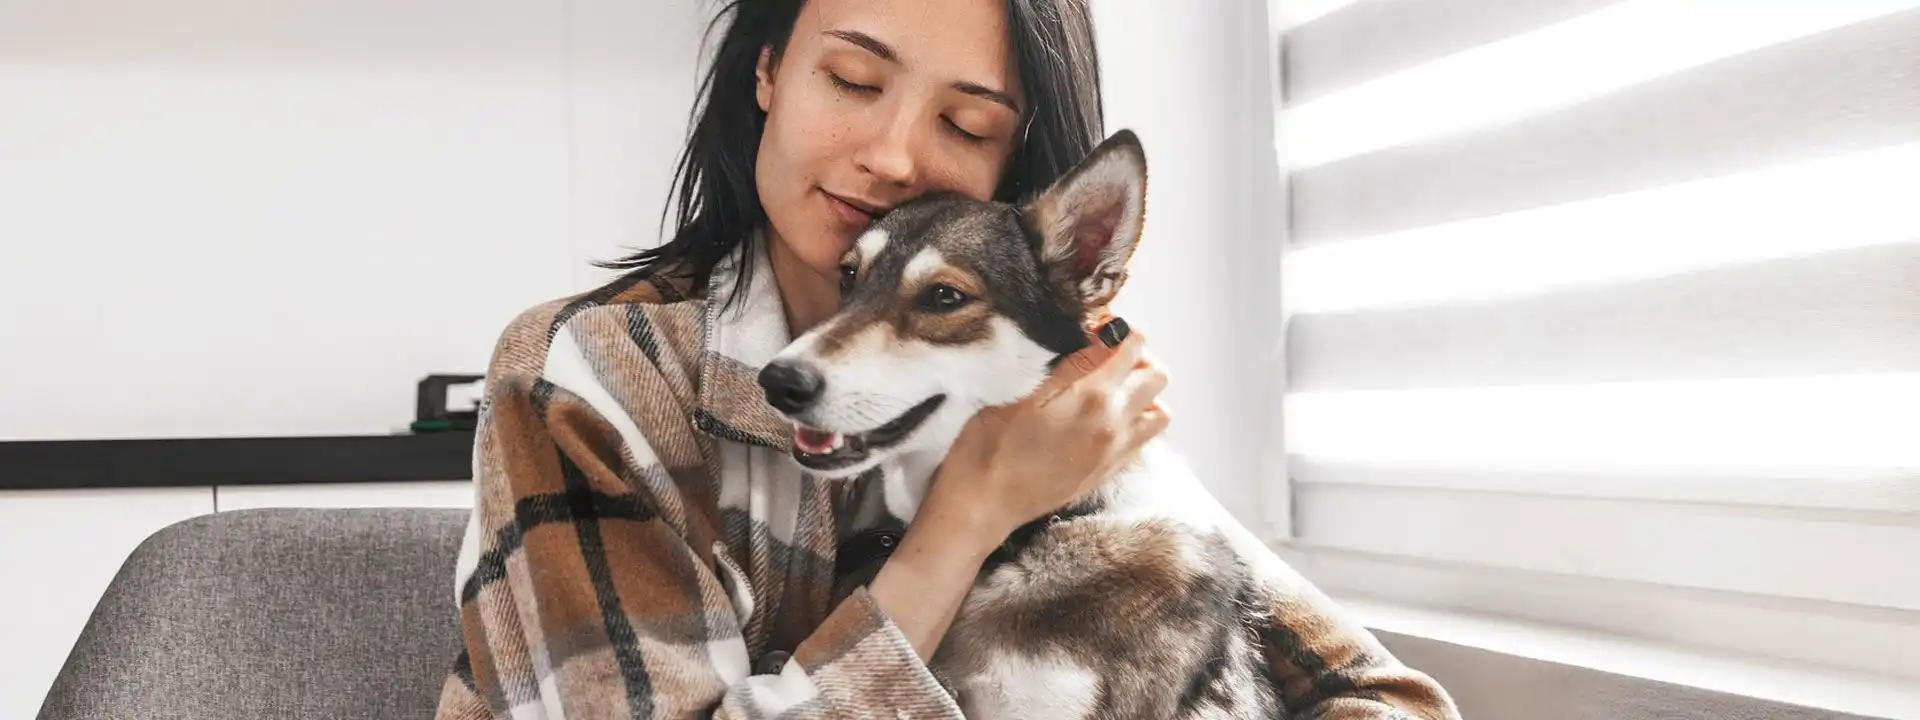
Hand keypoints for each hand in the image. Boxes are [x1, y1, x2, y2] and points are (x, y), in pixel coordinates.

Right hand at [924, 317, 1170, 548]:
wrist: (985, 504)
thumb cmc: (989, 444)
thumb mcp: (1019, 390)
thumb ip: (1065, 362)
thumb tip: (1093, 333)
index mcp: (1091, 394)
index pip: (1128, 343)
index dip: (1114, 326)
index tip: (1095, 325)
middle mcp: (1114, 421)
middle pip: (1156, 374)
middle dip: (1137, 355)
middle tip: (1107, 353)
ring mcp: (1115, 449)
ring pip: (1160, 410)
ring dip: (1144, 392)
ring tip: (1114, 387)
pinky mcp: (1109, 470)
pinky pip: (1145, 439)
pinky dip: (1137, 421)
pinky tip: (1108, 417)